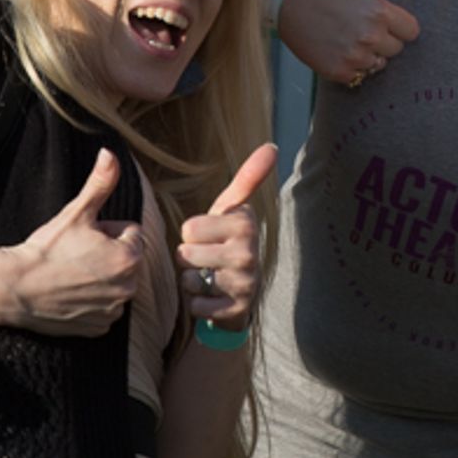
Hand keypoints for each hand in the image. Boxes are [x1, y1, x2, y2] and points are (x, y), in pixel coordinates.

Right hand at [1, 148, 141, 335]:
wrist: (15, 287)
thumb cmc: (47, 248)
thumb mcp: (76, 211)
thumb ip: (101, 182)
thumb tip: (110, 153)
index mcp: (130, 258)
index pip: (130, 233)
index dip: (105, 230)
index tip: (84, 237)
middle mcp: (129, 288)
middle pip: (123, 259)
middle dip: (105, 253)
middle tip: (75, 254)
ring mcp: (114, 311)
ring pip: (113, 282)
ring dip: (99, 277)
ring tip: (70, 273)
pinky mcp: (99, 328)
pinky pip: (103, 307)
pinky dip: (91, 300)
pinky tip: (69, 293)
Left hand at [177, 143, 276, 330]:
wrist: (241, 293)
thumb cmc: (228, 242)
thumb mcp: (233, 209)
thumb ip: (248, 177)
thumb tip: (272, 146)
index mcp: (245, 222)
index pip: (189, 227)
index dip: (192, 234)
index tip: (212, 237)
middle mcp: (249, 251)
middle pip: (185, 253)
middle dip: (189, 259)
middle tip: (208, 259)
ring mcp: (245, 282)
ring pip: (189, 279)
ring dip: (192, 282)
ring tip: (210, 278)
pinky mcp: (237, 310)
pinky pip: (195, 306)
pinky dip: (197, 304)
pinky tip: (213, 299)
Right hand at [277, 0, 419, 84]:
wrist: (286, 3)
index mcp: (380, 12)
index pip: (411, 31)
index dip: (399, 25)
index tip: (383, 18)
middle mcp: (370, 37)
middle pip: (396, 49)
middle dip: (384, 39)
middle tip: (361, 26)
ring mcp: (354, 56)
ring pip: (378, 64)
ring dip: (368, 54)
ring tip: (348, 37)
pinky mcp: (338, 71)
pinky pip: (358, 76)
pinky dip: (351, 66)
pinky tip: (338, 48)